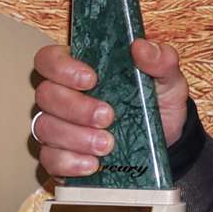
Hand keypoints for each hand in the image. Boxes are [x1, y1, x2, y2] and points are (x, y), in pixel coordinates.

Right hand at [32, 39, 189, 176]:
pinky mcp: (61, 154)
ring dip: (75, 137)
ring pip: (45, 127)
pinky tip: (92, 164)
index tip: (91, 79)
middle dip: (75, 107)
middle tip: (107, 117)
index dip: (62, 67)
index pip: (50, 59)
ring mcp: (59, 125)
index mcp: (81, 68)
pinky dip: (70, 162)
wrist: (167, 138)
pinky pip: (50, 159)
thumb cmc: (158, 100)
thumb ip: (160, 59)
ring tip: (107, 144)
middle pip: (46, 94)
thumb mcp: (167, 77)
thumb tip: (141, 46)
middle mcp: (63, 95)